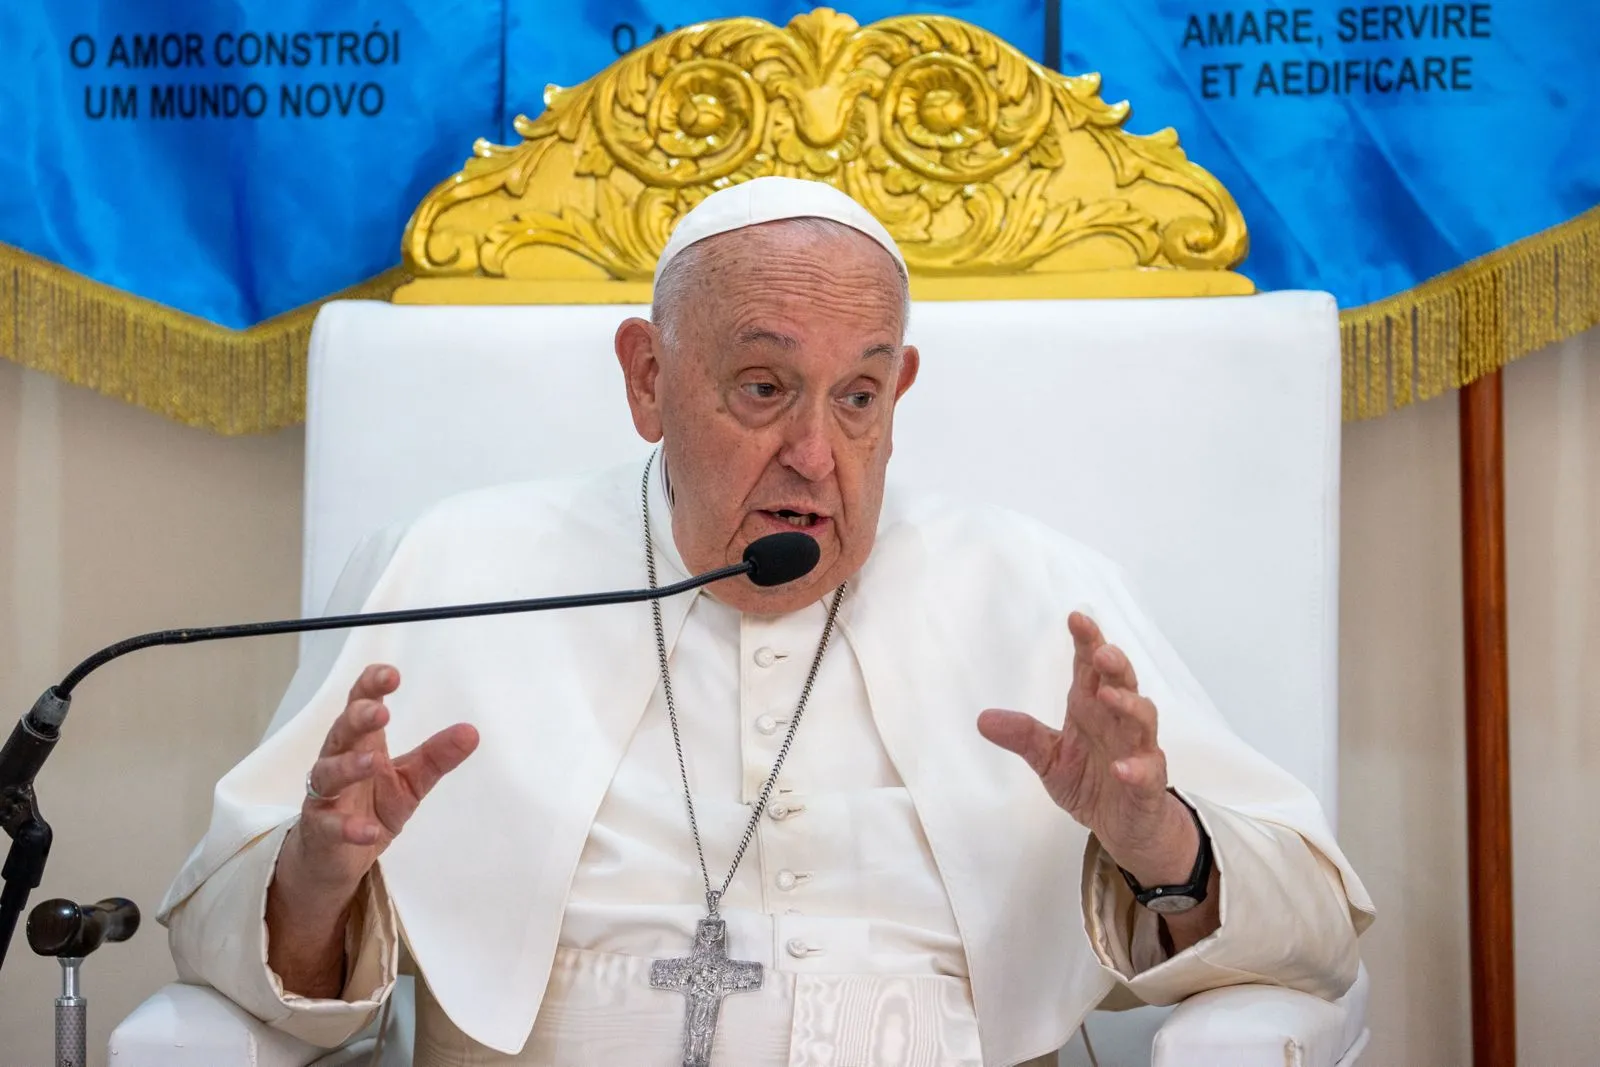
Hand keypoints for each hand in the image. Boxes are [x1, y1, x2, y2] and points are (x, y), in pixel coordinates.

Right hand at [286, 663, 479, 894]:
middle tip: (381, 712)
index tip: (391, 675)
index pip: (361, 705)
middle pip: (342, 732)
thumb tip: (472, 732)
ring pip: (328, 774)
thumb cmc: (370, 807)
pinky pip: (329, 825)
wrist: (336, 858)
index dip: (371, 687)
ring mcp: (325, 796)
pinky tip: (367, 830)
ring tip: (372, 762)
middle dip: (358, 718)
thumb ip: (437, 757)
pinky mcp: (320, 830)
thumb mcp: (411, 781)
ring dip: (348, 766)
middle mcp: (339, 761)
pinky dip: (347, 827)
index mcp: (363, 743)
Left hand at [977, 612, 1194, 885]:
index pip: (1091, 669)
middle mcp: (1118, 723)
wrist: (1125, 828)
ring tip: (1110, 697)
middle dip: (1114, 666)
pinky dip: (1137, 768)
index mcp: (1092, 710)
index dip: (1087, 642)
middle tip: (1101, 651)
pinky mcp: (1149, 785)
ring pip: (1142, 720)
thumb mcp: (1049, 759)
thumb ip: (1024, 737)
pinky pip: (1148, 774)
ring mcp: (1139, 752)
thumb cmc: (1093, 783)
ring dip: (1129, 706)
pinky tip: (1122, 767)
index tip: (1076, 618)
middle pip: (1122, 684)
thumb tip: (983, 719)